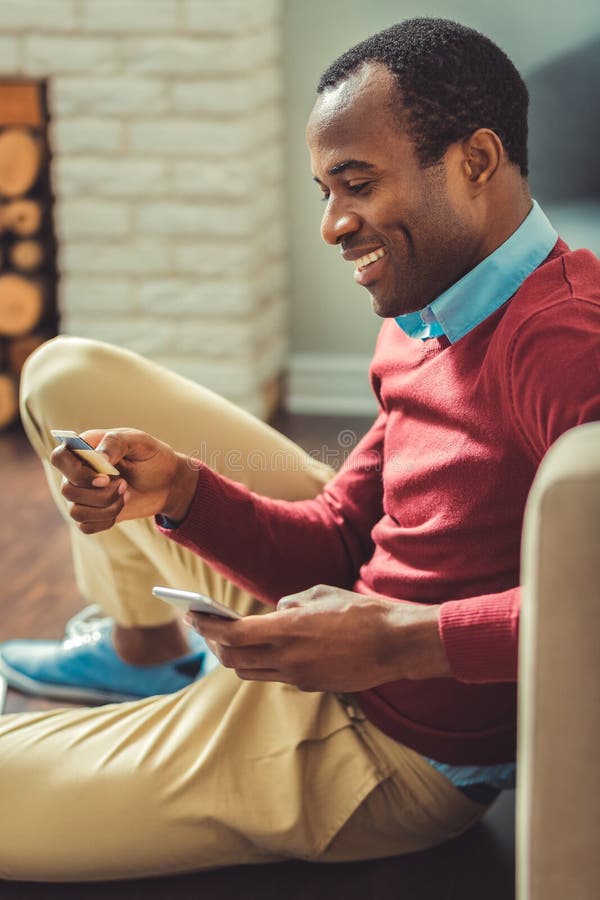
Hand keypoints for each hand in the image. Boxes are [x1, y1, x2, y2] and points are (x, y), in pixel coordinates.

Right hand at [51, 428, 197, 533]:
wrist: (167, 482)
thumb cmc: (151, 457)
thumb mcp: (140, 441)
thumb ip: (116, 442)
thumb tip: (98, 458)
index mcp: (84, 448)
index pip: (59, 457)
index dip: (76, 471)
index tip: (104, 477)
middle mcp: (77, 472)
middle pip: (67, 489)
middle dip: (100, 493)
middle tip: (124, 484)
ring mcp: (82, 494)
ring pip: (75, 511)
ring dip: (106, 507)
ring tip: (126, 495)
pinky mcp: (91, 514)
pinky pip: (85, 526)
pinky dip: (106, 520)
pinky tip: (121, 507)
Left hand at [186, 584, 450, 691]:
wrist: (397, 645)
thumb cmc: (361, 611)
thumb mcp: (321, 594)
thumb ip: (291, 603)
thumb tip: (276, 612)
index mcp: (288, 629)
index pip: (232, 633)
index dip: (206, 626)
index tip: (191, 615)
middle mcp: (288, 658)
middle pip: (234, 657)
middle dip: (213, 642)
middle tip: (205, 628)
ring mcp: (299, 676)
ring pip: (251, 672)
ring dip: (234, 657)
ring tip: (228, 641)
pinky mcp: (312, 686)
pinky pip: (276, 676)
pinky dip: (263, 663)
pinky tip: (265, 649)